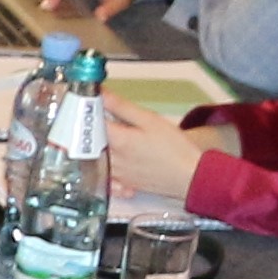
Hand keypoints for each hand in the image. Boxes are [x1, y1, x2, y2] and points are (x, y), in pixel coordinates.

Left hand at [97, 100, 211, 202]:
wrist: (191, 176)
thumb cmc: (175, 149)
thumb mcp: (149, 120)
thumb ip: (122, 107)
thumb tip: (101, 94)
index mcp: (119, 141)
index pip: (90, 123)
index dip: (86, 111)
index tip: (88, 102)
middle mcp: (113, 160)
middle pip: (89, 142)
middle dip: (88, 128)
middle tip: (94, 117)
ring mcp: (117, 174)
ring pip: (94, 159)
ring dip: (93, 147)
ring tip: (103, 135)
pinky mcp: (124, 184)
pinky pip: (104, 177)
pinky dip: (102, 169)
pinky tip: (107, 161)